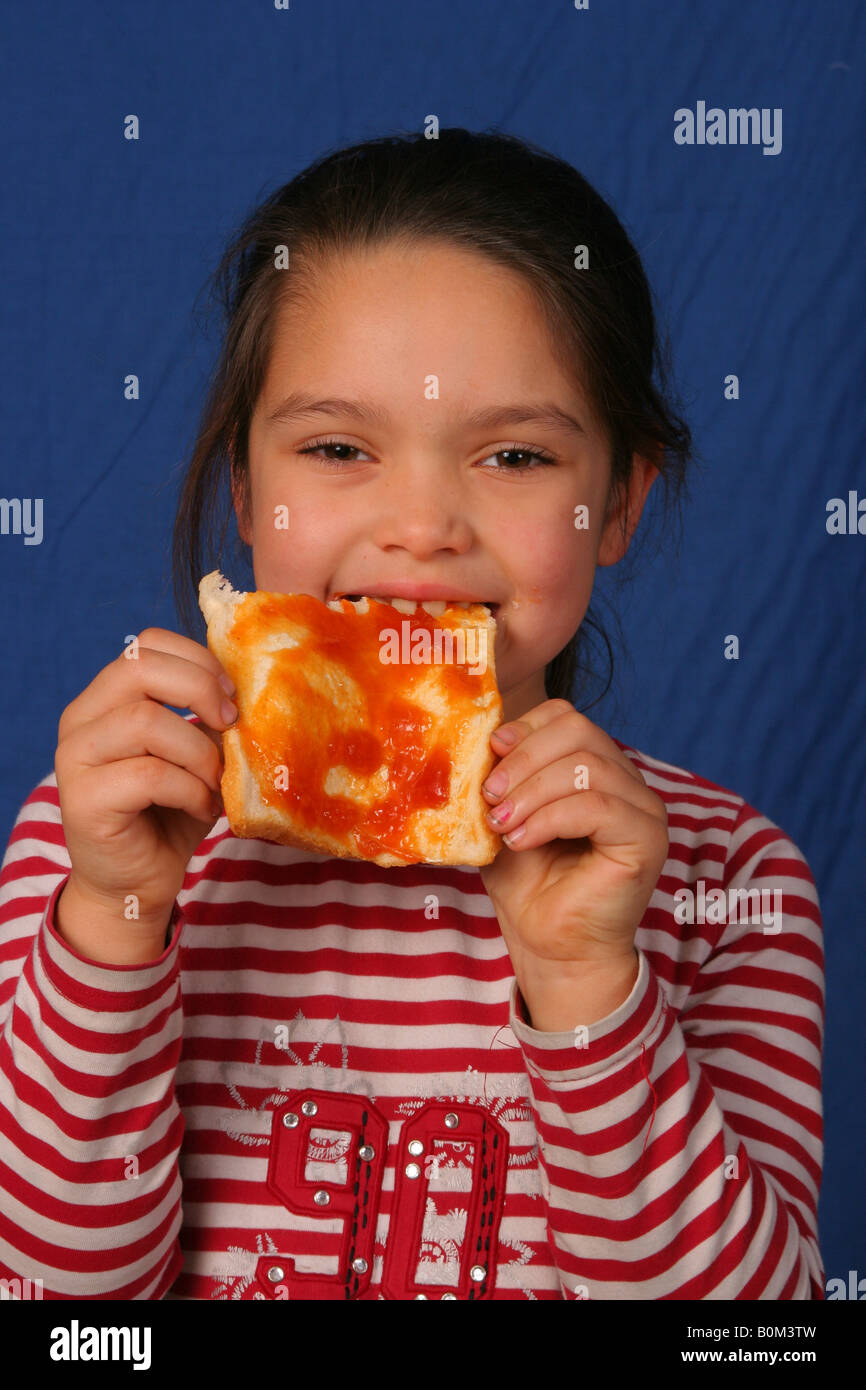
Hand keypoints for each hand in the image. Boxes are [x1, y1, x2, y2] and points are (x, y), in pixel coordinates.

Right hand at [54, 628, 237, 933]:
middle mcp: (80, 719)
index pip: (146, 644)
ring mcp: (75, 758)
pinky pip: (148, 775)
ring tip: (215, 781)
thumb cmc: (169, 814)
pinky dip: (189, 790)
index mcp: (106, 699)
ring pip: (145, 721)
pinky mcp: (83, 799)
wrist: (137, 883)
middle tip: (231, 725)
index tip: (232, 695)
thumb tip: (248, 691)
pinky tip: (202, 808)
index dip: (196, 660)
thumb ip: (207, 718)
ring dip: (197, 751)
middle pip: (138, 668)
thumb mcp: (195, 754)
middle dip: (199, 689)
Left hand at [478, 700, 667, 1019]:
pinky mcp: (647, 838)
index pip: (565, 716)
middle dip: (523, 759)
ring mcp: (643, 808)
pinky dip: (550, 817)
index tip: (488, 758)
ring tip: (503, 825)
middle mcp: (626, 781)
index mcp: (595, 767)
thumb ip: (499, 776)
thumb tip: (480, 737)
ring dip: (532, 792)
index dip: (523, 729)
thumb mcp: (502, 815)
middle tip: (491, 797)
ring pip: (587, 765)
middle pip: (578, 730)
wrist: (549, 947)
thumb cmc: (527, 884)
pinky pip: (598, 805)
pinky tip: (523, 840)